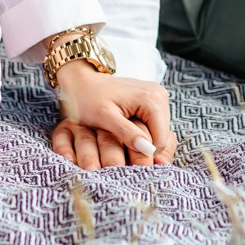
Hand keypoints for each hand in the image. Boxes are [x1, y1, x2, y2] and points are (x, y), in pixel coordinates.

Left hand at [48, 64, 175, 168]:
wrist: (82, 81)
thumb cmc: (89, 98)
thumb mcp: (105, 117)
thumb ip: (127, 133)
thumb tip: (148, 150)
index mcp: (152, 99)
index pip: (160, 140)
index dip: (145, 155)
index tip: (127, 164)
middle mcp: (160, 95)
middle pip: (162, 137)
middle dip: (145, 150)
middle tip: (124, 157)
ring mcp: (158, 97)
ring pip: (159, 133)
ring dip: (144, 143)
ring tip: (124, 147)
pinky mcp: (153, 101)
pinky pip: (154, 126)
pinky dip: (143, 135)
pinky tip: (129, 138)